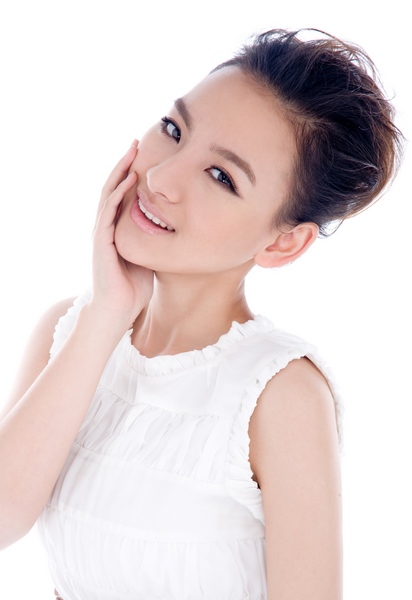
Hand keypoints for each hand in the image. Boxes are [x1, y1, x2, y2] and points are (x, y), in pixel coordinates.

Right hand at [90, 141, 153, 330]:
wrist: (118, 311)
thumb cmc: (135, 287)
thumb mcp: (151, 256)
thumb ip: (156, 239)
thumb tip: (175, 226)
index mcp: (118, 228)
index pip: (123, 194)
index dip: (131, 173)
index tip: (146, 154)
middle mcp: (107, 226)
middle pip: (114, 187)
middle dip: (124, 164)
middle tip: (137, 142)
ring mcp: (102, 233)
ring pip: (108, 194)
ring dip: (119, 172)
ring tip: (132, 152)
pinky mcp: (101, 243)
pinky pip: (108, 213)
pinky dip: (117, 195)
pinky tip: (128, 181)